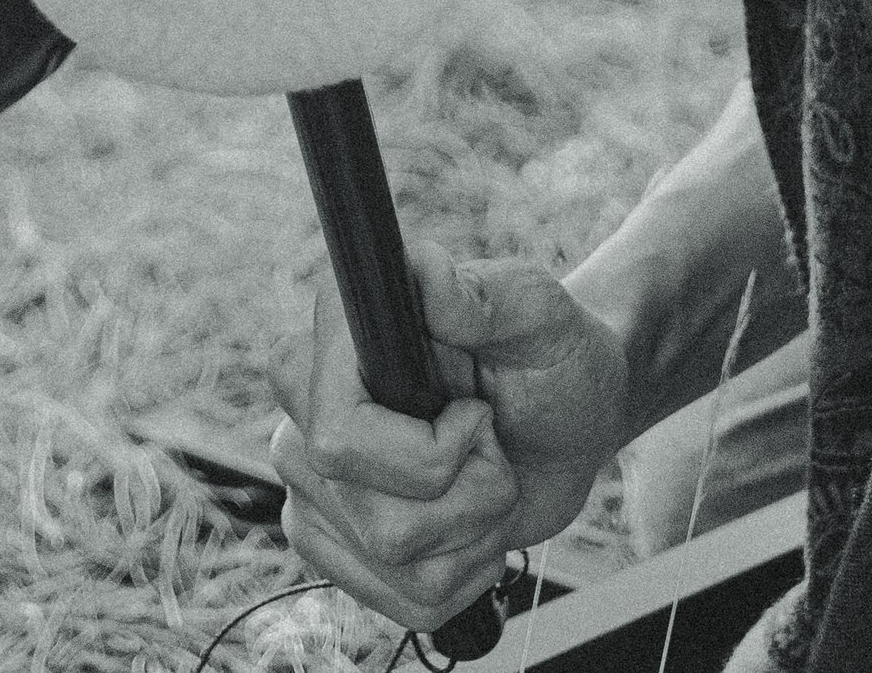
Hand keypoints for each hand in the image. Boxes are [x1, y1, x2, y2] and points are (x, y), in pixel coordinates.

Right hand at [267, 242, 631, 637]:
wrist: (564, 418)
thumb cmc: (550, 350)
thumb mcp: (537, 313)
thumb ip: (483, 294)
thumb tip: (428, 271)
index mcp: (341, 334)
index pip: (336, 434)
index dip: (419, 454)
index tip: (475, 420)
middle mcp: (306, 406)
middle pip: (367, 513)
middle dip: (464, 497)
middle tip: (493, 444)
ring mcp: (315, 480)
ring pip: (388, 561)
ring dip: (471, 534)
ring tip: (489, 477)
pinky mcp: (335, 539)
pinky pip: (398, 600)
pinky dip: (461, 575)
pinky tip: (475, 524)